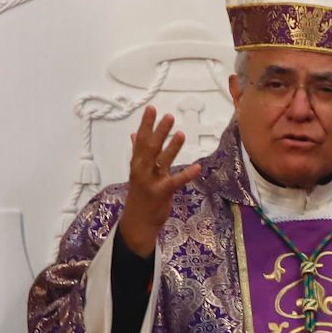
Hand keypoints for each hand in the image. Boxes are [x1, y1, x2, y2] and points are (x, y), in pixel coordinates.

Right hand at [117, 106, 202, 256]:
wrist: (137, 223)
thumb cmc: (139, 196)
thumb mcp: (137, 172)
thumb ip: (137, 152)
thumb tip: (134, 134)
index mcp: (137, 164)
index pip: (141, 140)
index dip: (146, 124)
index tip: (151, 109)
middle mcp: (142, 171)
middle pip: (150, 148)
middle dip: (159, 132)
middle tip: (168, 116)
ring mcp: (151, 182)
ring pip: (162, 161)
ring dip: (172, 147)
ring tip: (181, 133)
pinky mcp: (161, 193)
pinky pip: (175, 182)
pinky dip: (186, 174)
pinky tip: (197, 167)